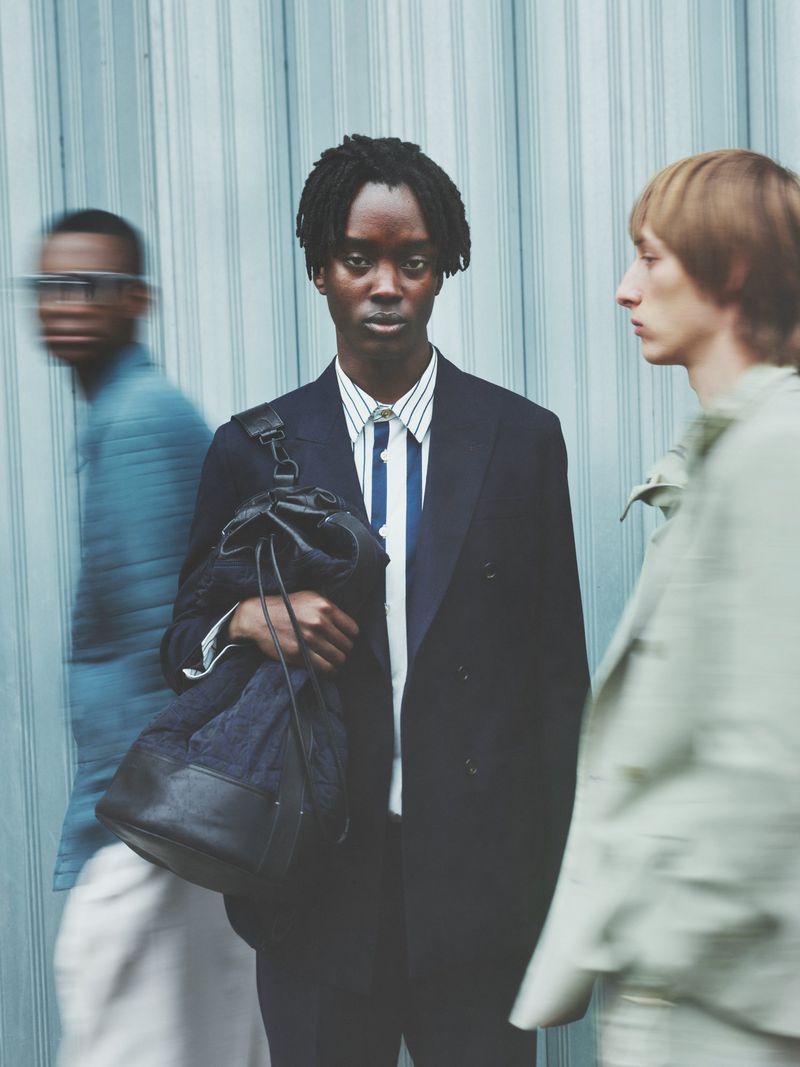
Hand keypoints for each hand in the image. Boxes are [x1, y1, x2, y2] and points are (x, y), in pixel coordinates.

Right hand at [227, 591, 358, 674]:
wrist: (258, 615)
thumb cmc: (286, 606)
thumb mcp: (310, 597)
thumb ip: (329, 608)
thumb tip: (346, 625)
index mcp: (325, 606)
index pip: (352, 630)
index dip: (350, 637)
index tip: (345, 639)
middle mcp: (319, 622)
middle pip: (347, 646)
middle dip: (344, 650)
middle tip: (338, 651)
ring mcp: (308, 639)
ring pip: (338, 659)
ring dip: (337, 662)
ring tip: (333, 661)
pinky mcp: (299, 654)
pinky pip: (324, 668)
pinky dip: (329, 671)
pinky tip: (326, 668)